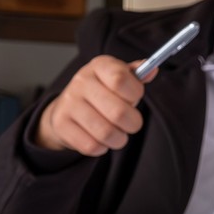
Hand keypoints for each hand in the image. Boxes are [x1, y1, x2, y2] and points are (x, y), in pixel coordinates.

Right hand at [33, 56, 152, 155]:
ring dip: (118, 139)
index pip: (121, 80)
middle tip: (131, 124)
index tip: (134, 99)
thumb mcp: (118, 78)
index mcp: (99, 66)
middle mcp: (81, 81)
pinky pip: (91, 145)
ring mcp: (69, 103)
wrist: (66, 108)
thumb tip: (152, 70)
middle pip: (118, 112)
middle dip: (132, 123)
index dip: (135, 94)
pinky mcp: (61, 124)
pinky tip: (100, 139)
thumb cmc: (101, 93)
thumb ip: (137, 76)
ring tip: (118, 134)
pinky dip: (102, 148)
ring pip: (105, 133)